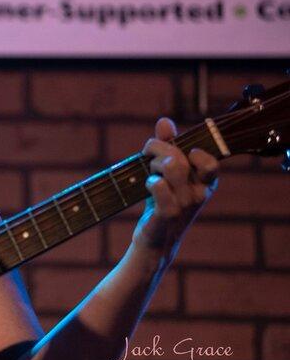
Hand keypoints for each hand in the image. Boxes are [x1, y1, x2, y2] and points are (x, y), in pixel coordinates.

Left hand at [131, 117, 219, 265]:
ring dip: (153, 164)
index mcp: (206, 182)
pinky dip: (151, 180)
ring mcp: (186, 204)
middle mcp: (200, 193)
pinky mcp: (169, 213)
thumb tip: (165, 122)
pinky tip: (149, 184)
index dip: (191, 150)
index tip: (173, 148)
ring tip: (150, 172)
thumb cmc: (163, 200)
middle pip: (181, 158)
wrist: (156, 237)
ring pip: (172, 167)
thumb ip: (169, 145)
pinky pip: (160, 186)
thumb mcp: (167, 172)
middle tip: (148, 156)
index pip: (210, 160)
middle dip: (158, 150)